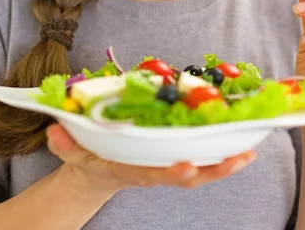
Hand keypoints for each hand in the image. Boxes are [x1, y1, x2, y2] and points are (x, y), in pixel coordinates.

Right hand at [46, 124, 256, 196]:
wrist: (97, 173)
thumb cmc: (88, 158)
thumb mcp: (71, 151)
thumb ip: (64, 142)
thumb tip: (55, 129)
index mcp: (130, 169)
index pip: (152, 174)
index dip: (170, 172)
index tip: (188, 166)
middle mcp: (153, 168)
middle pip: (187, 175)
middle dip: (214, 170)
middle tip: (239, 157)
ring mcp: (166, 164)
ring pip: (200, 168)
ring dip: (225, 161)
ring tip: (250, 151)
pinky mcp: (173, 155)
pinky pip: (200, 156)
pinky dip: (221, 152)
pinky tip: (241, 143)